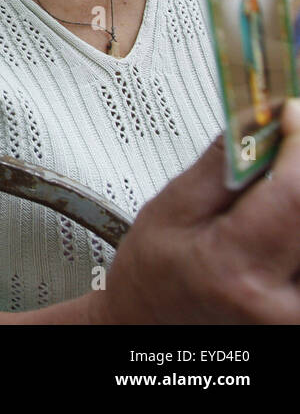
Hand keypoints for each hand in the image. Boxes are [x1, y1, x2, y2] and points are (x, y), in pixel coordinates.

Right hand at [94, 100, 299, 322]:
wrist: (154, 326)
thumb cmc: (155, 273)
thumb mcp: (173, 207)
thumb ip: (224, 162)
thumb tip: (265, 117)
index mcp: (236, 267)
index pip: (294, 192)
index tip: (292, 112)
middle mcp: (284, 303)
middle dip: (298, 173)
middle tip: (282, 153)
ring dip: (296, 202)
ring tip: (271, 200)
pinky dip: (297, 228)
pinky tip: (281, 222)